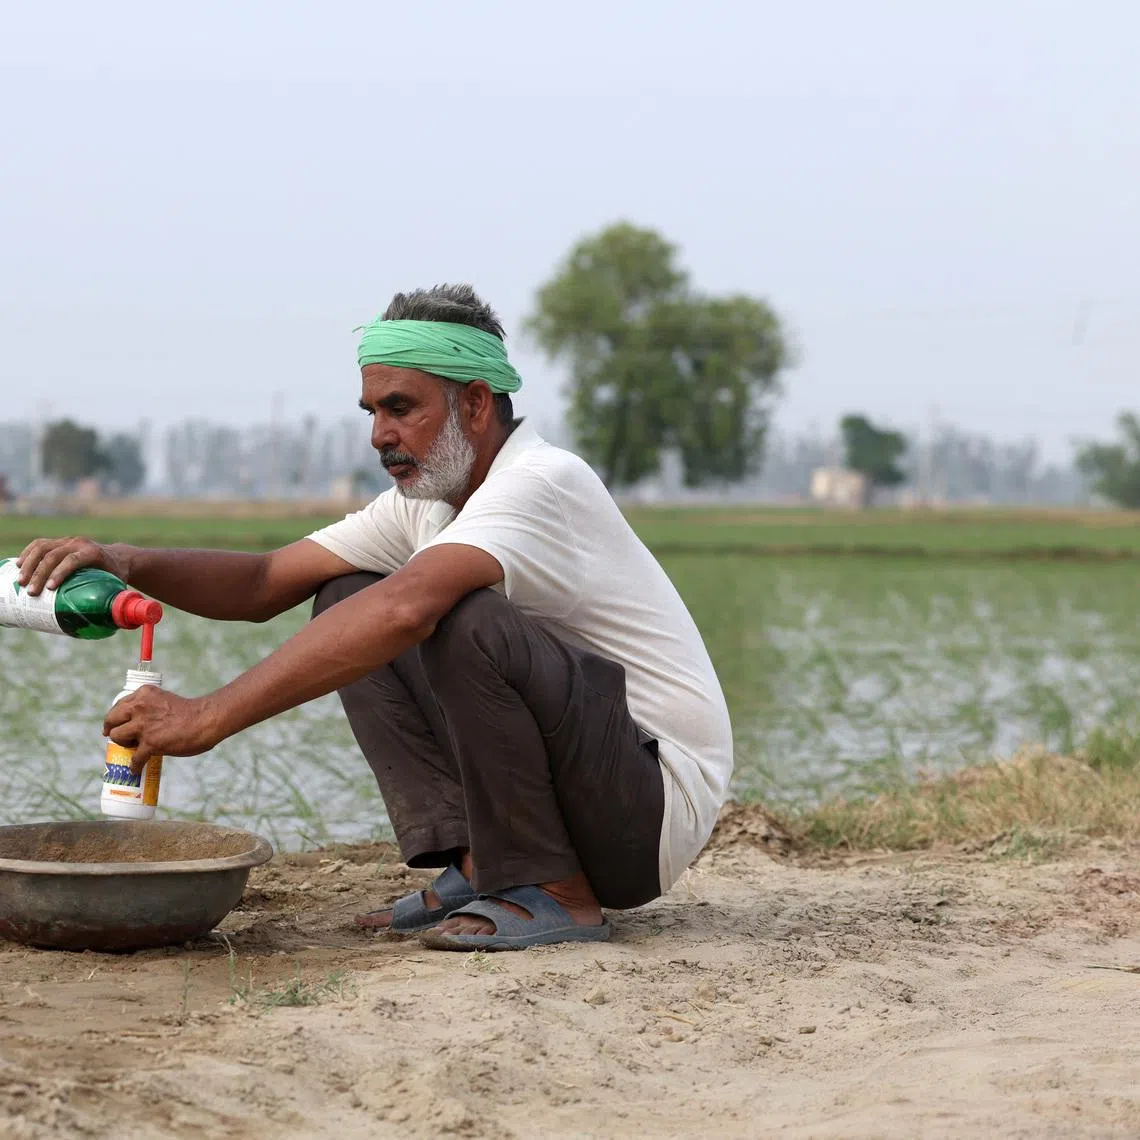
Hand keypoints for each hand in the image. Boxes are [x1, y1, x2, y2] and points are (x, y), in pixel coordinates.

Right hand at [16, 537, 130, 595]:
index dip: (60, 573)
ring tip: (21, 581)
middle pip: (54, 555)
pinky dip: (28, 554)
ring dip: (29, 564)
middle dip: (39, 573)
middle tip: (31, 593)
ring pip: (43, 547)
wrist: (118, 557)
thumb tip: (112, 618)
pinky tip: (19, 566)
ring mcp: (67, 541)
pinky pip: (40, 545)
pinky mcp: (59, 542)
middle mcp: (79, 544)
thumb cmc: (116, 575)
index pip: (73, 560)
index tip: (49, 588)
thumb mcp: (118, 585)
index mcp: (93, 553)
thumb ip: (115, 599)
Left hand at [103, 687, 224, 772]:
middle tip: (117, 737)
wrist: (205, 720)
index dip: (116, 717)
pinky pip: (135, 758)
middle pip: (112, 720)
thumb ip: (149, 707)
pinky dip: (135, 765)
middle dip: (112, 729)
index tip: (115, 724)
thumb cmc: (190, 712)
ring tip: (134, 748)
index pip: (119, 705)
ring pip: (117, 737)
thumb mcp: (164, 700)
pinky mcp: (150, 743)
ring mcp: (143, 726)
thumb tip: (139, 723)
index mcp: (144, 694)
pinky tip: (136, 769)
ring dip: (124, 745)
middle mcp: (139, 707)